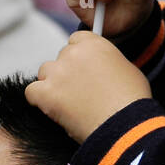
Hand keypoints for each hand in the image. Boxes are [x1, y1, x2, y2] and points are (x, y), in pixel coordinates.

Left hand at [25, 31, 152, 140]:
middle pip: (60, 57)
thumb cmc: (132, 101)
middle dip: (67, 72)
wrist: (125, 125)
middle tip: (79, 91)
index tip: (83, 68)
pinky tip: (53, 109)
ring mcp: (58, 73)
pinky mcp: (46, 93)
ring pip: (45, 73)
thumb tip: (103, 69)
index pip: (75, 40)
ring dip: (53, 84)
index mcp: (94, 44)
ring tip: (69, 103)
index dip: (79, 56)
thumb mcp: (128, 69)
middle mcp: (73, 53)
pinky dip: (40, 100)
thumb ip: (109, 62)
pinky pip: (32, 92)